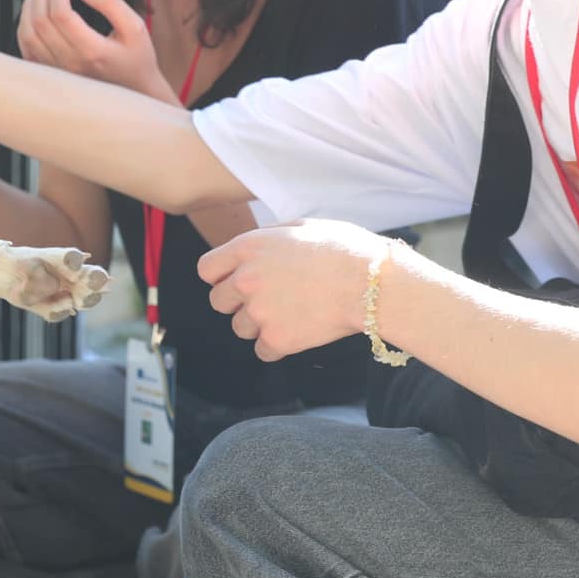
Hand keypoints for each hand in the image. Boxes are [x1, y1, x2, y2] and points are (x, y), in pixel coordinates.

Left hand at [18, 0, 168, 100]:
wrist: (135, 93)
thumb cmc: (137, 59)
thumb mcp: (135, 26)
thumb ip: (110, 3)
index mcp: (91, 51)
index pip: (61, 14)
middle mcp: (70, 64)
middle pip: (40, 20)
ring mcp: (58, 72)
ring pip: (28, 33)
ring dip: (29, 4)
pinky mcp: (51, 74)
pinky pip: (26, 48)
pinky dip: (24, 24)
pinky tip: (33, 9)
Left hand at [199, 219, 391, 361]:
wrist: (372, 283)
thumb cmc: (344, 250)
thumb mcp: (301, 227)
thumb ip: (268, 238)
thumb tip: (255, 247)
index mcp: (248, 248)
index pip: (206, 269)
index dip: (221, 276)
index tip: (237, 280)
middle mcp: (245, 280)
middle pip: (218, 302)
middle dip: (238, 302)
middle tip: (269, 299)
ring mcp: (259, 312)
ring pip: (240, 328)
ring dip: (260, 324)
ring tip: (292, 312)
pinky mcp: (276, 340)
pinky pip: (262, 351)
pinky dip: (278, 346)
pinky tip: (299, 331)